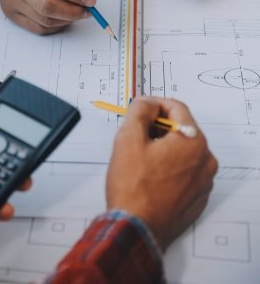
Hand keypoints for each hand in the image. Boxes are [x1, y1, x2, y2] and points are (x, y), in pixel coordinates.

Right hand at [106, 97, 217, 250]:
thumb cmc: (133, 187)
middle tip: (136, 134)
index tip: (140, 108)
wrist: (136, 229)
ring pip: (182, 151)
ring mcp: (203, 182)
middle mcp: (205, 161)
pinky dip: (169, 168)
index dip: (154, 104)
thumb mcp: (128, 138)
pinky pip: (185, 172)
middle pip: (181, 129)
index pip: (176, 108)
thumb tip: (147, 103)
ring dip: (163, 148)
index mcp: (193, 142)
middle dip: (158, 127)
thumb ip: (139, 110)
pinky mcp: (196, 198)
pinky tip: (150, 176)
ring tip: (141, 159)